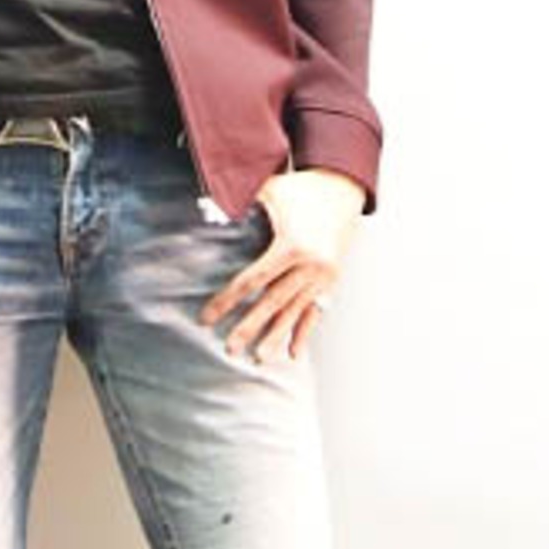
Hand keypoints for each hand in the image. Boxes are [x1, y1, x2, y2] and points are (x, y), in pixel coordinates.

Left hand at [199, 167, 365, 362]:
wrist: (343, 190)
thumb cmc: (302, 189)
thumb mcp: (272, 189)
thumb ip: (241, 194)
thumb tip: (205, 203)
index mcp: (292, 245)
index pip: (252, 279)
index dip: (228, 300)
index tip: (208, 317)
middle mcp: (310, 265)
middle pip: (273, 302)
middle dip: (250, 327)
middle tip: (229, 348)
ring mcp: (323, 276)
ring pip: (295, 312)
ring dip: (276, 337)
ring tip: (258, 358)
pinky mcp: (331, 281)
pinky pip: (316, 312)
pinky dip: (304, 333)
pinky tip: (293, 354)